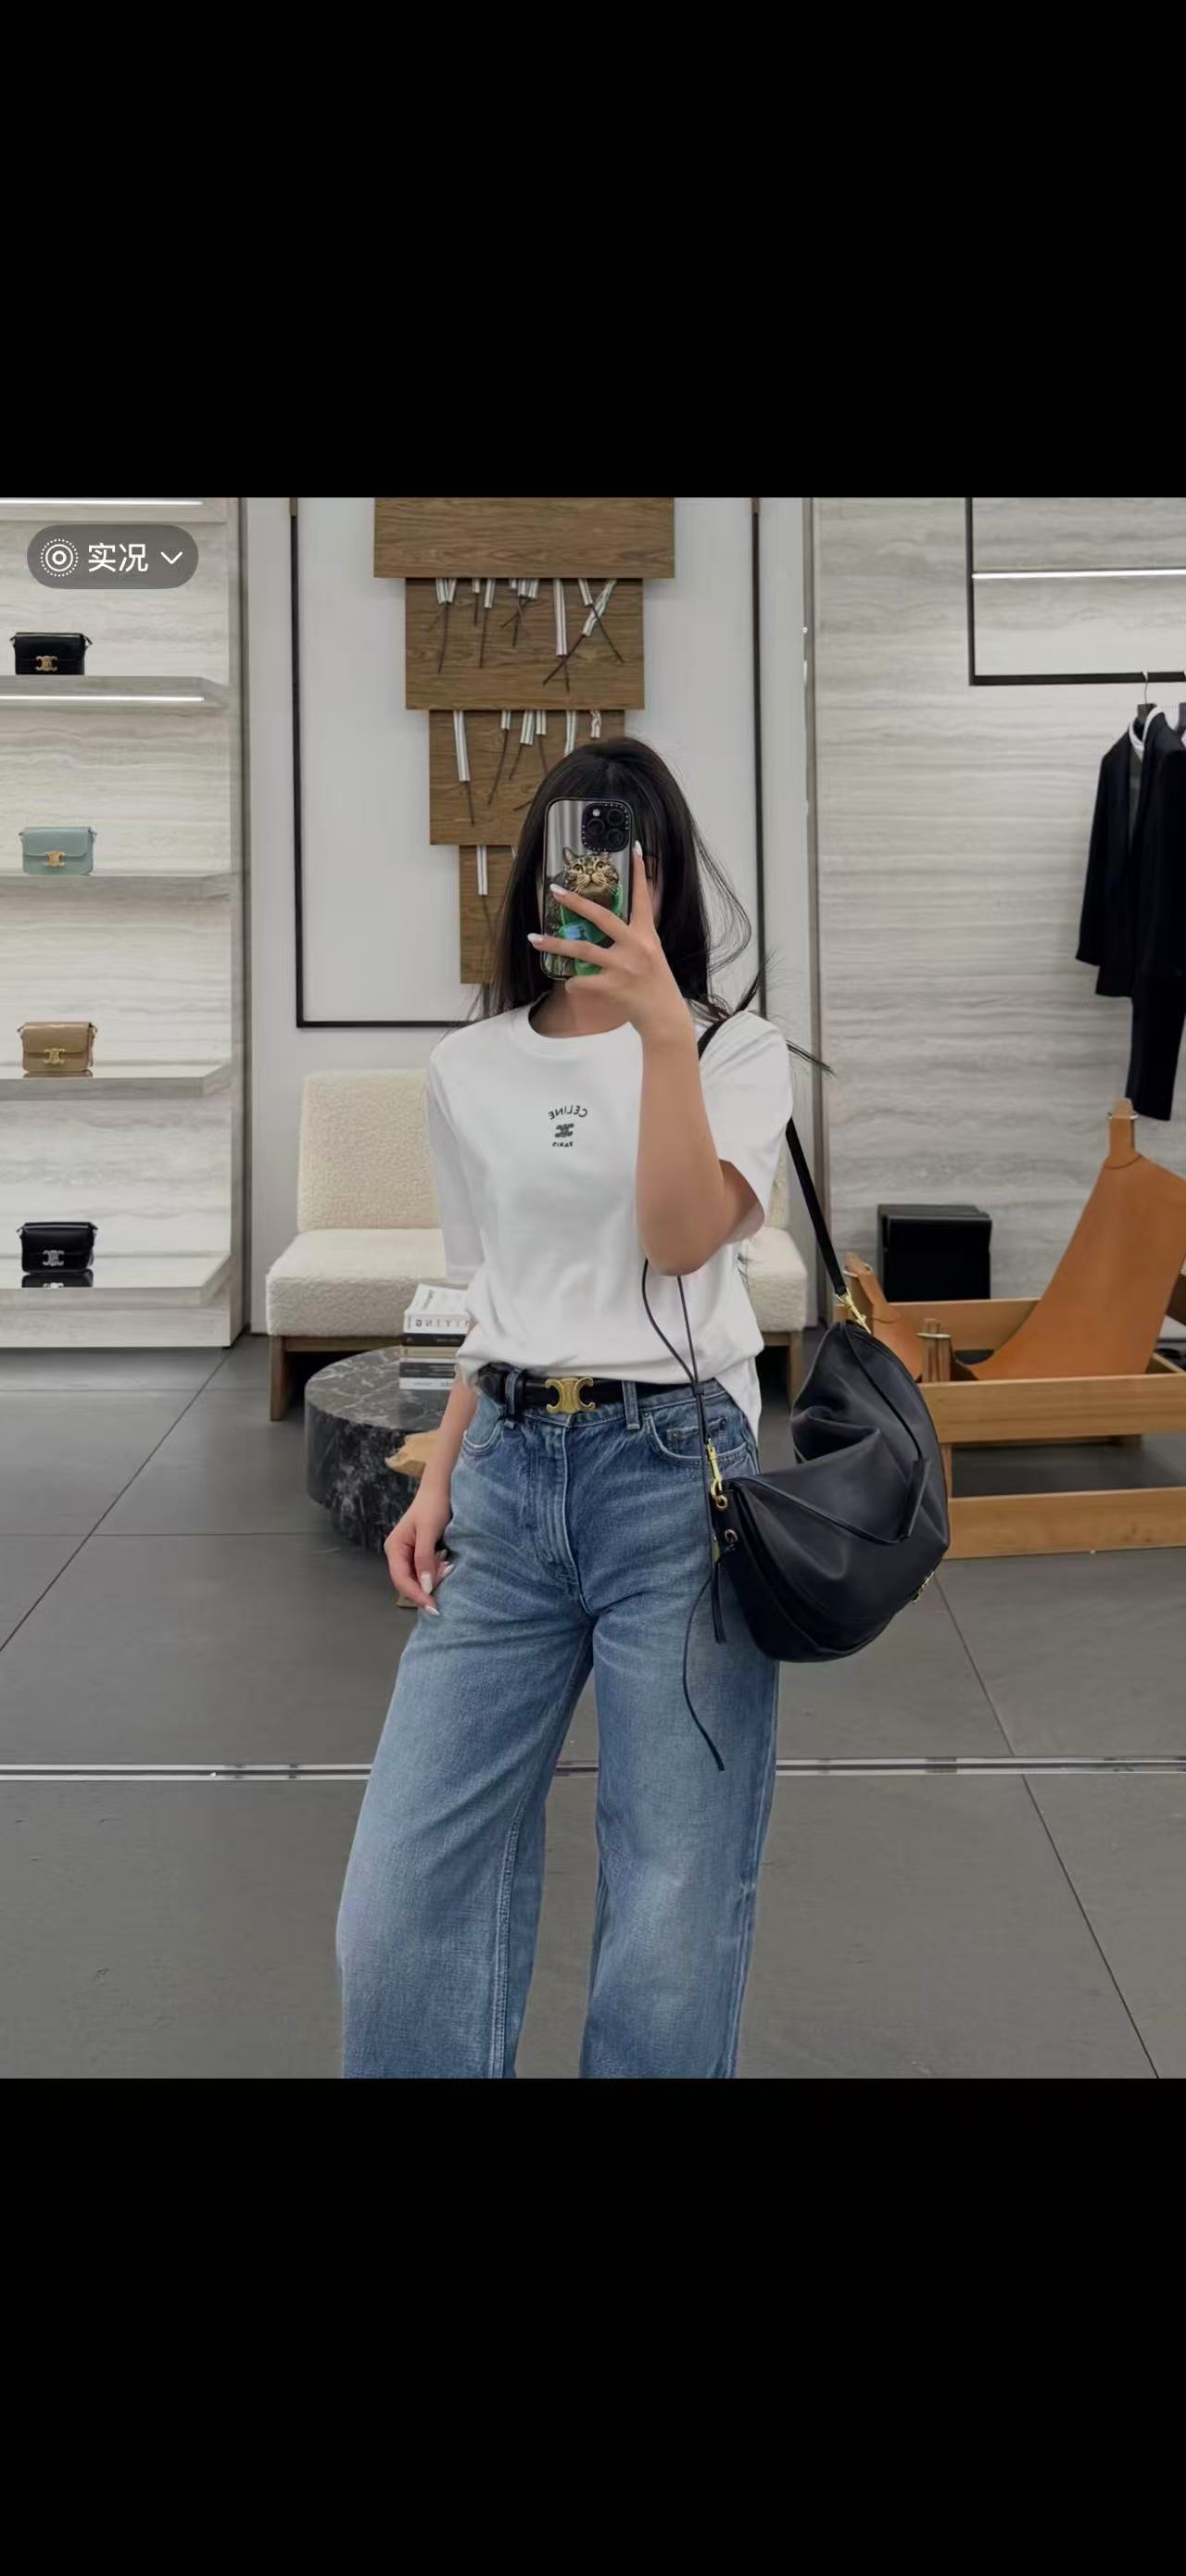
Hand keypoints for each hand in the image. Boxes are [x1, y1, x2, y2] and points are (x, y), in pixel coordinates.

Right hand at [384, 1478, 452, 1613]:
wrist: (442, 1489)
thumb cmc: (434, 1506)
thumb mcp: (429, 1531)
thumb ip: (424, 1558)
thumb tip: (425, 1586)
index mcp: (394, 1548)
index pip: (401, 1580)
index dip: (416, 1595)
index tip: (433, 1607)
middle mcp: (398, 1554)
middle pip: (408, 1583)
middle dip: (426, 1589)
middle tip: (446, 1584)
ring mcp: (408, 1555)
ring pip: (418, 1579)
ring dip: (433, 1581)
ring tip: (449, 1570)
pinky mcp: (420, 1554)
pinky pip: (426, 1572)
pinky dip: (436, 1574)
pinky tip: (448, 1567)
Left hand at [528, 845, 688, 1043]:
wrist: (664, 1017)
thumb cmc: (656, 986)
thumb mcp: (653, 954)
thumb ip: (637, 936)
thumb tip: (622, 919)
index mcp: (647, 935)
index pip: (643, 899)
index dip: (640, 874)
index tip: (636, 849)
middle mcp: (636, 946)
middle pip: (602, 917)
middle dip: (576, 902)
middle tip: (556, 891)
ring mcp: (624, 967)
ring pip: (583, 950)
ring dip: (556, 944)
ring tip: (535, 939)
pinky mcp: (613, 987)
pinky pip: (583, 981)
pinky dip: (574, 983)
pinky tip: (571, 983)